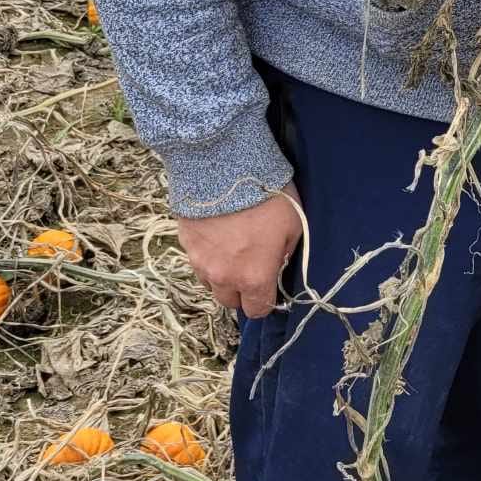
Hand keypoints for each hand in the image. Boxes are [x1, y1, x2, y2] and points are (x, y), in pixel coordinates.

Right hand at [176, 181, 301, 319]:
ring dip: (221, 274)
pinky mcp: (186, 245)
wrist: (227, 170)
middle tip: (250, 266)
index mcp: (254, 278)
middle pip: (230, 301)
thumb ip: (285, 253)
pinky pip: (197, 261)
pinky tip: (217, 234)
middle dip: (241, 290)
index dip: (265, 301)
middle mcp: (224, 277)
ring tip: (232, 249)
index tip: (268, 286)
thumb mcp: (294, 226)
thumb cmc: (267, 198)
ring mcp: (201, 262)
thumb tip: (277, 263)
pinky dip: (207, 255)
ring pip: (210, 283)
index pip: (257, 310)